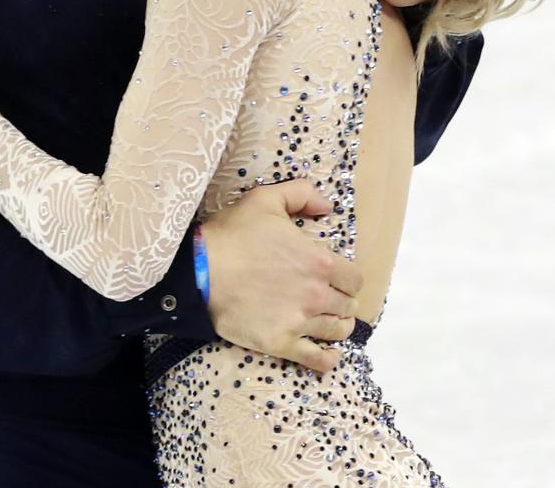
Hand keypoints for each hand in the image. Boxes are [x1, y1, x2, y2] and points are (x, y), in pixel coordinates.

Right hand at [201, 178, 363, 374]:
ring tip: (328, 320)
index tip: (337, 276)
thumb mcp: (267, 198)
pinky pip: (316, 359)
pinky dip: (327, 359)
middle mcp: (316, 295)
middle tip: (330, 296)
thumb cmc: (234, 234)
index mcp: (319, 262)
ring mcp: (300, 322)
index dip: (348, 277)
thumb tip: (329, 206)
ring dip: (337, 325)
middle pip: (348, 306)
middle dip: (342, 300)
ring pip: (337, 331)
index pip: (354, 278)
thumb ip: (303, 193)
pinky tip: (328, 355)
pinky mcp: (281, 343)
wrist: (200, 271)